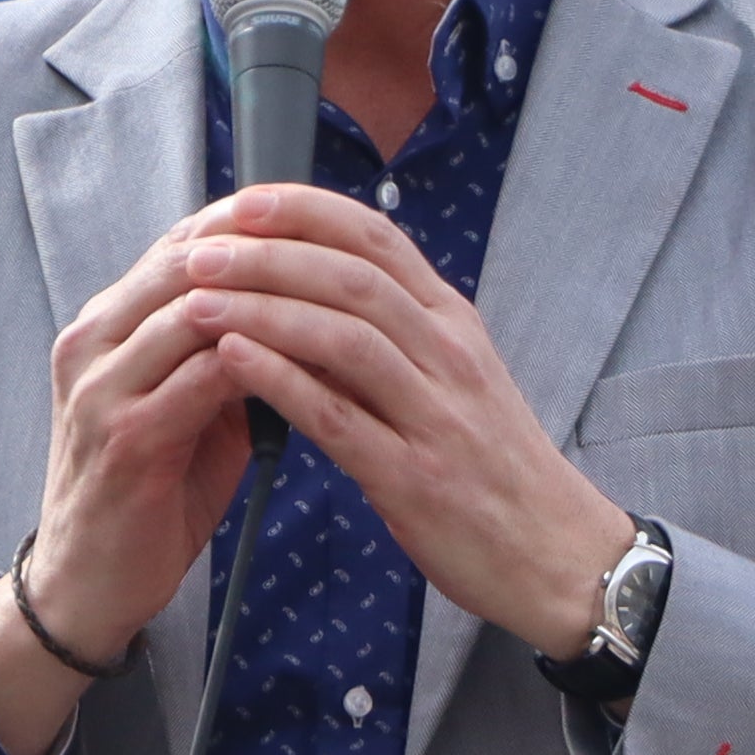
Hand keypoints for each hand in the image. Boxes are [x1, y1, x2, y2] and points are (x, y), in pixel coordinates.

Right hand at [0, 214, 288, 754]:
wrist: (88, 585)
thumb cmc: (148, 493)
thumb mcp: (184, 406)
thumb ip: (223, 352)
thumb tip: (298, 310)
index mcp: (104, 325)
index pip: (181, 242)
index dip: (253, 227)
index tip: (326, 228)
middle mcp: (91, 342)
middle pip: (187, 260)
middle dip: (270, 253)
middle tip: (347, 257)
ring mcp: (100, 387)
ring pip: (195, 308)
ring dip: (273, 303)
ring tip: (341, 306)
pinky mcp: (124, 438)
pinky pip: (204, 377)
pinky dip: (264, 363)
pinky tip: (314, 366)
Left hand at [158, 187, 632, 649]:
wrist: (557, 552)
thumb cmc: (493, 466)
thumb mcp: (456, 378)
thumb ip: (395, 333)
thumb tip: (311, 290)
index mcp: (453, 323)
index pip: (377, 239)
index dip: (306, 211)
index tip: (244, 202)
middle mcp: (449, 355)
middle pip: (353, 277)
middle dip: (270, 255)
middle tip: (199, 250)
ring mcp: (436, 415)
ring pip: (344, 337)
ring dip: (262, 310)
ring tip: (198, 300)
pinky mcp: (414, 477)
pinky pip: (339, 417)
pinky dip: (281, 381)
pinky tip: (231, 360)